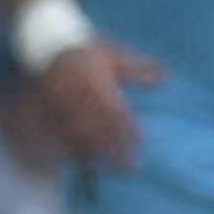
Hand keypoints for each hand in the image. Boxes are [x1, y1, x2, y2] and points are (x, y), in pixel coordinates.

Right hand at [35, 39, 160, 169]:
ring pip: (78, 134)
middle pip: (98, 128)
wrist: (48, 44)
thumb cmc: (87, 51)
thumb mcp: (114, 55)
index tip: (141, 143)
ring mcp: (61, 103)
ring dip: (93, 153)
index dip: (129, 129)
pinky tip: (82, 161)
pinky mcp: (49, 109)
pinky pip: (59, 133)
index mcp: (97, 82)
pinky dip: (70, 148)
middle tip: (128, 168)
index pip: (116, 111)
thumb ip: (138, 68)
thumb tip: (165, 74)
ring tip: (106, 169)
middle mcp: (79, 95)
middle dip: (113, 150)